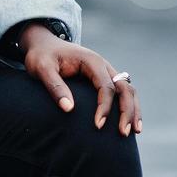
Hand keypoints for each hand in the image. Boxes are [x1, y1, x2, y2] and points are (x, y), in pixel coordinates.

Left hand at [18, 24, 141, 136]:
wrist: (43, 44)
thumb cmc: (41, 56)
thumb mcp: (42, 68)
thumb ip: (55, 86)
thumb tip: (68, 109)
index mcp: (91, 61)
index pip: (106, 86)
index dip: (105, 107)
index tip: (98, 126)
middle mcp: (103, 65)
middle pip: (124, 88)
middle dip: (127, 111)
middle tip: (123, 133)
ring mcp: (106, 71)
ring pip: (128, 90)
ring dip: (133, 110)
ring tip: (135, 131)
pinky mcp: (104, 78)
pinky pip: (122, 92)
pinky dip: (130, 106)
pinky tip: (130, 122)